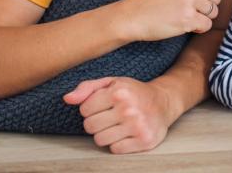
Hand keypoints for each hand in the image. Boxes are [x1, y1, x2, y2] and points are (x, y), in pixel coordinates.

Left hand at [63, 77, 177, 153]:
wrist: (164, 102)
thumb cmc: (133, 92)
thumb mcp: (112, 82)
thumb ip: (87, 88)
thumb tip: (67, 99)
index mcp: (118, 92)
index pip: (84, 110)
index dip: (91, 108)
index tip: (104, 105)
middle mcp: (128, 109)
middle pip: (90, 127)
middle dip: (97, 122)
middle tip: (110, 116)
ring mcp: (137, 126)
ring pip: (100, 140)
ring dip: (106, 134)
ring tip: (118, 125)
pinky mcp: (144, 141)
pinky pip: (115, 150)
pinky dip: (118, 143)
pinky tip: (127, 133)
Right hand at [121, 0, 222, 40]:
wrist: (134, 15)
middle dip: (208, 6)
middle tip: (190, 9)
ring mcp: (189, 0)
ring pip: (214, 12)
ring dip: (203, 17)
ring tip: (186, 16)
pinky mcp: (187, 19)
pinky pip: (207, 25)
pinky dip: (199, 28)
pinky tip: (186, 25)